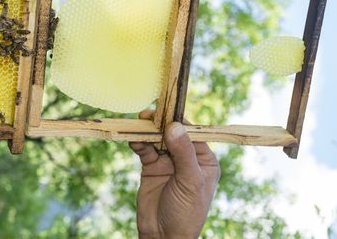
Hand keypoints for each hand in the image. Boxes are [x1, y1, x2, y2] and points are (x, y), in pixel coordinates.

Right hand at [130, 110, 220, 238]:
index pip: (192, 134)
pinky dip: (139, 143)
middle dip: (159, 124)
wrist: (163, 236)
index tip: (166, 110)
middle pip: (172, 133)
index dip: (179, 121)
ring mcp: (168, 162)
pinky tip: (133, 140)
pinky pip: (145, 150)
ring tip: (137, 126)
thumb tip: (175, 125)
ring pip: (156, 139)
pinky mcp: (151, 167)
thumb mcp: (190, 181)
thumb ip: (183, 153)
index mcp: (203, 160)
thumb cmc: (186, 213)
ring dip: (147, 132)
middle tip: (147, 116)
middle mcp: (186, 158)